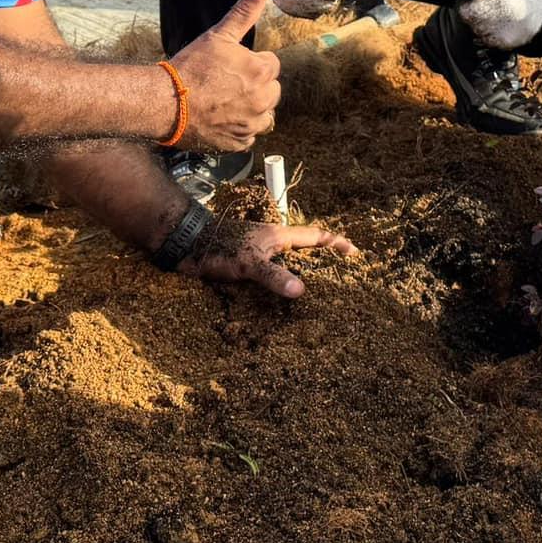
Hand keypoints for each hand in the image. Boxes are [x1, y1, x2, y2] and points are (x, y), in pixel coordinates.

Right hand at [166, 0, 281, 152]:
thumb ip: (244, 11)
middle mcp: (263, 100)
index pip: (271, 65)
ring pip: (263, 114)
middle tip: (226, 83)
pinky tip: (220, 118)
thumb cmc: (190, 67)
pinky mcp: (239, 143)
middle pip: (271, 90)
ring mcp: (251, 124)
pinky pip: (248, 135)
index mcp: (262, 71)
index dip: (251, 63)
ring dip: (250, 108)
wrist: (165, 103)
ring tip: (223, 100)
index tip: (231, 66)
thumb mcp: (218, 35)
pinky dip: (238, 128)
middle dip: (255, 86)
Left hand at [181, 218, 359, 297]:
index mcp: (279, 237)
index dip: (336, 243)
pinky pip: (269, 277)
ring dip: (300, 278)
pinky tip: (280, 305)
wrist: (187, 244)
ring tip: (316, 298)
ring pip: (287, 266)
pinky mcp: (245, 267)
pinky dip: (279, 288)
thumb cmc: (220, 246)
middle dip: (322, 263)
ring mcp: (258, 255)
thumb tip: (302, 291)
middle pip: (305, 251)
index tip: (354, 254)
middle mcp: (272, 245)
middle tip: (340, 280)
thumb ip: (274, 276)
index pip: (316, 237)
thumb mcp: (249, 262)